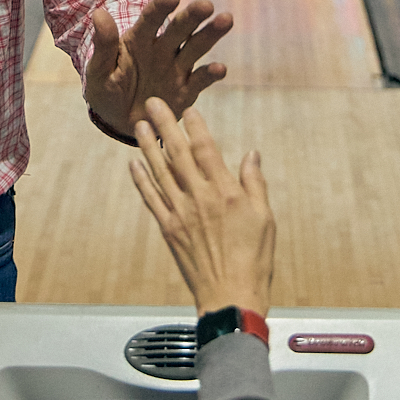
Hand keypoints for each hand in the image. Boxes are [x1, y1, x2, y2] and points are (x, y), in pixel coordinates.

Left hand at [85, 0, 231, 135]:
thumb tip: (98, 13)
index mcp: (138, 40)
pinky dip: (210, 74)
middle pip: (179, 29)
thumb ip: (104, 45)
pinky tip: (219, 69)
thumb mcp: (99, 70)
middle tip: (206, 5)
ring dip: (210, 34)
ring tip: (226, 20)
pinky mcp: (187, 90)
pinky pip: (200, 80)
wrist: (118, 121)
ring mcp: (176, 68)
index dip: (161, 7)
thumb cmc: (106, 90)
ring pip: (196, 47)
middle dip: (192, 16)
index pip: (150, 19)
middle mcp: (162, 49)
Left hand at [127, 99, 273, 316]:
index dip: (196, 127)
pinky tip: (134, 163)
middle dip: (165, 125)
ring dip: (148, 146)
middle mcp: (199, 198)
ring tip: (139, 125)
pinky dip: (141, 179)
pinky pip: (151, 198)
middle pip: (179, 154)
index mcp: (225, 193)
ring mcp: (181, 213)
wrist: (230, 296)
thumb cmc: (253, 260)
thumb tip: (251, 154)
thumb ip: (254, 183)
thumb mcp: (265, 219)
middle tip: (152, 103)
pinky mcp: (169, 229)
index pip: (207, 150)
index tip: (188, 109)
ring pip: (160, 172)